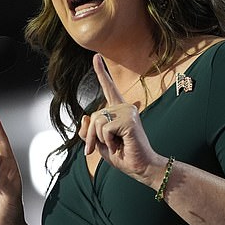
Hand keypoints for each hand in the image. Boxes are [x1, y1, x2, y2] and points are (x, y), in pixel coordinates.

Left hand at [79, 54, 165, 183]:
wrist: (140, 167)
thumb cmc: (123, 155)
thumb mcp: (100, 143)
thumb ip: (89, 131)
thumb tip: (84, 116)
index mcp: (118, 110)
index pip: (108, 88)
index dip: (101, 72)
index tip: (96, 56)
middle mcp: (124, 107)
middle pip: (94, 116)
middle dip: (92, 136)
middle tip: (103, 148)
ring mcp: (128, 112)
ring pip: (98, 122)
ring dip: (101, 139)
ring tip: (116, 145)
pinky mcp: (129, 120)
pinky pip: (105, 128)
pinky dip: (108, 141)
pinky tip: (121, 144)